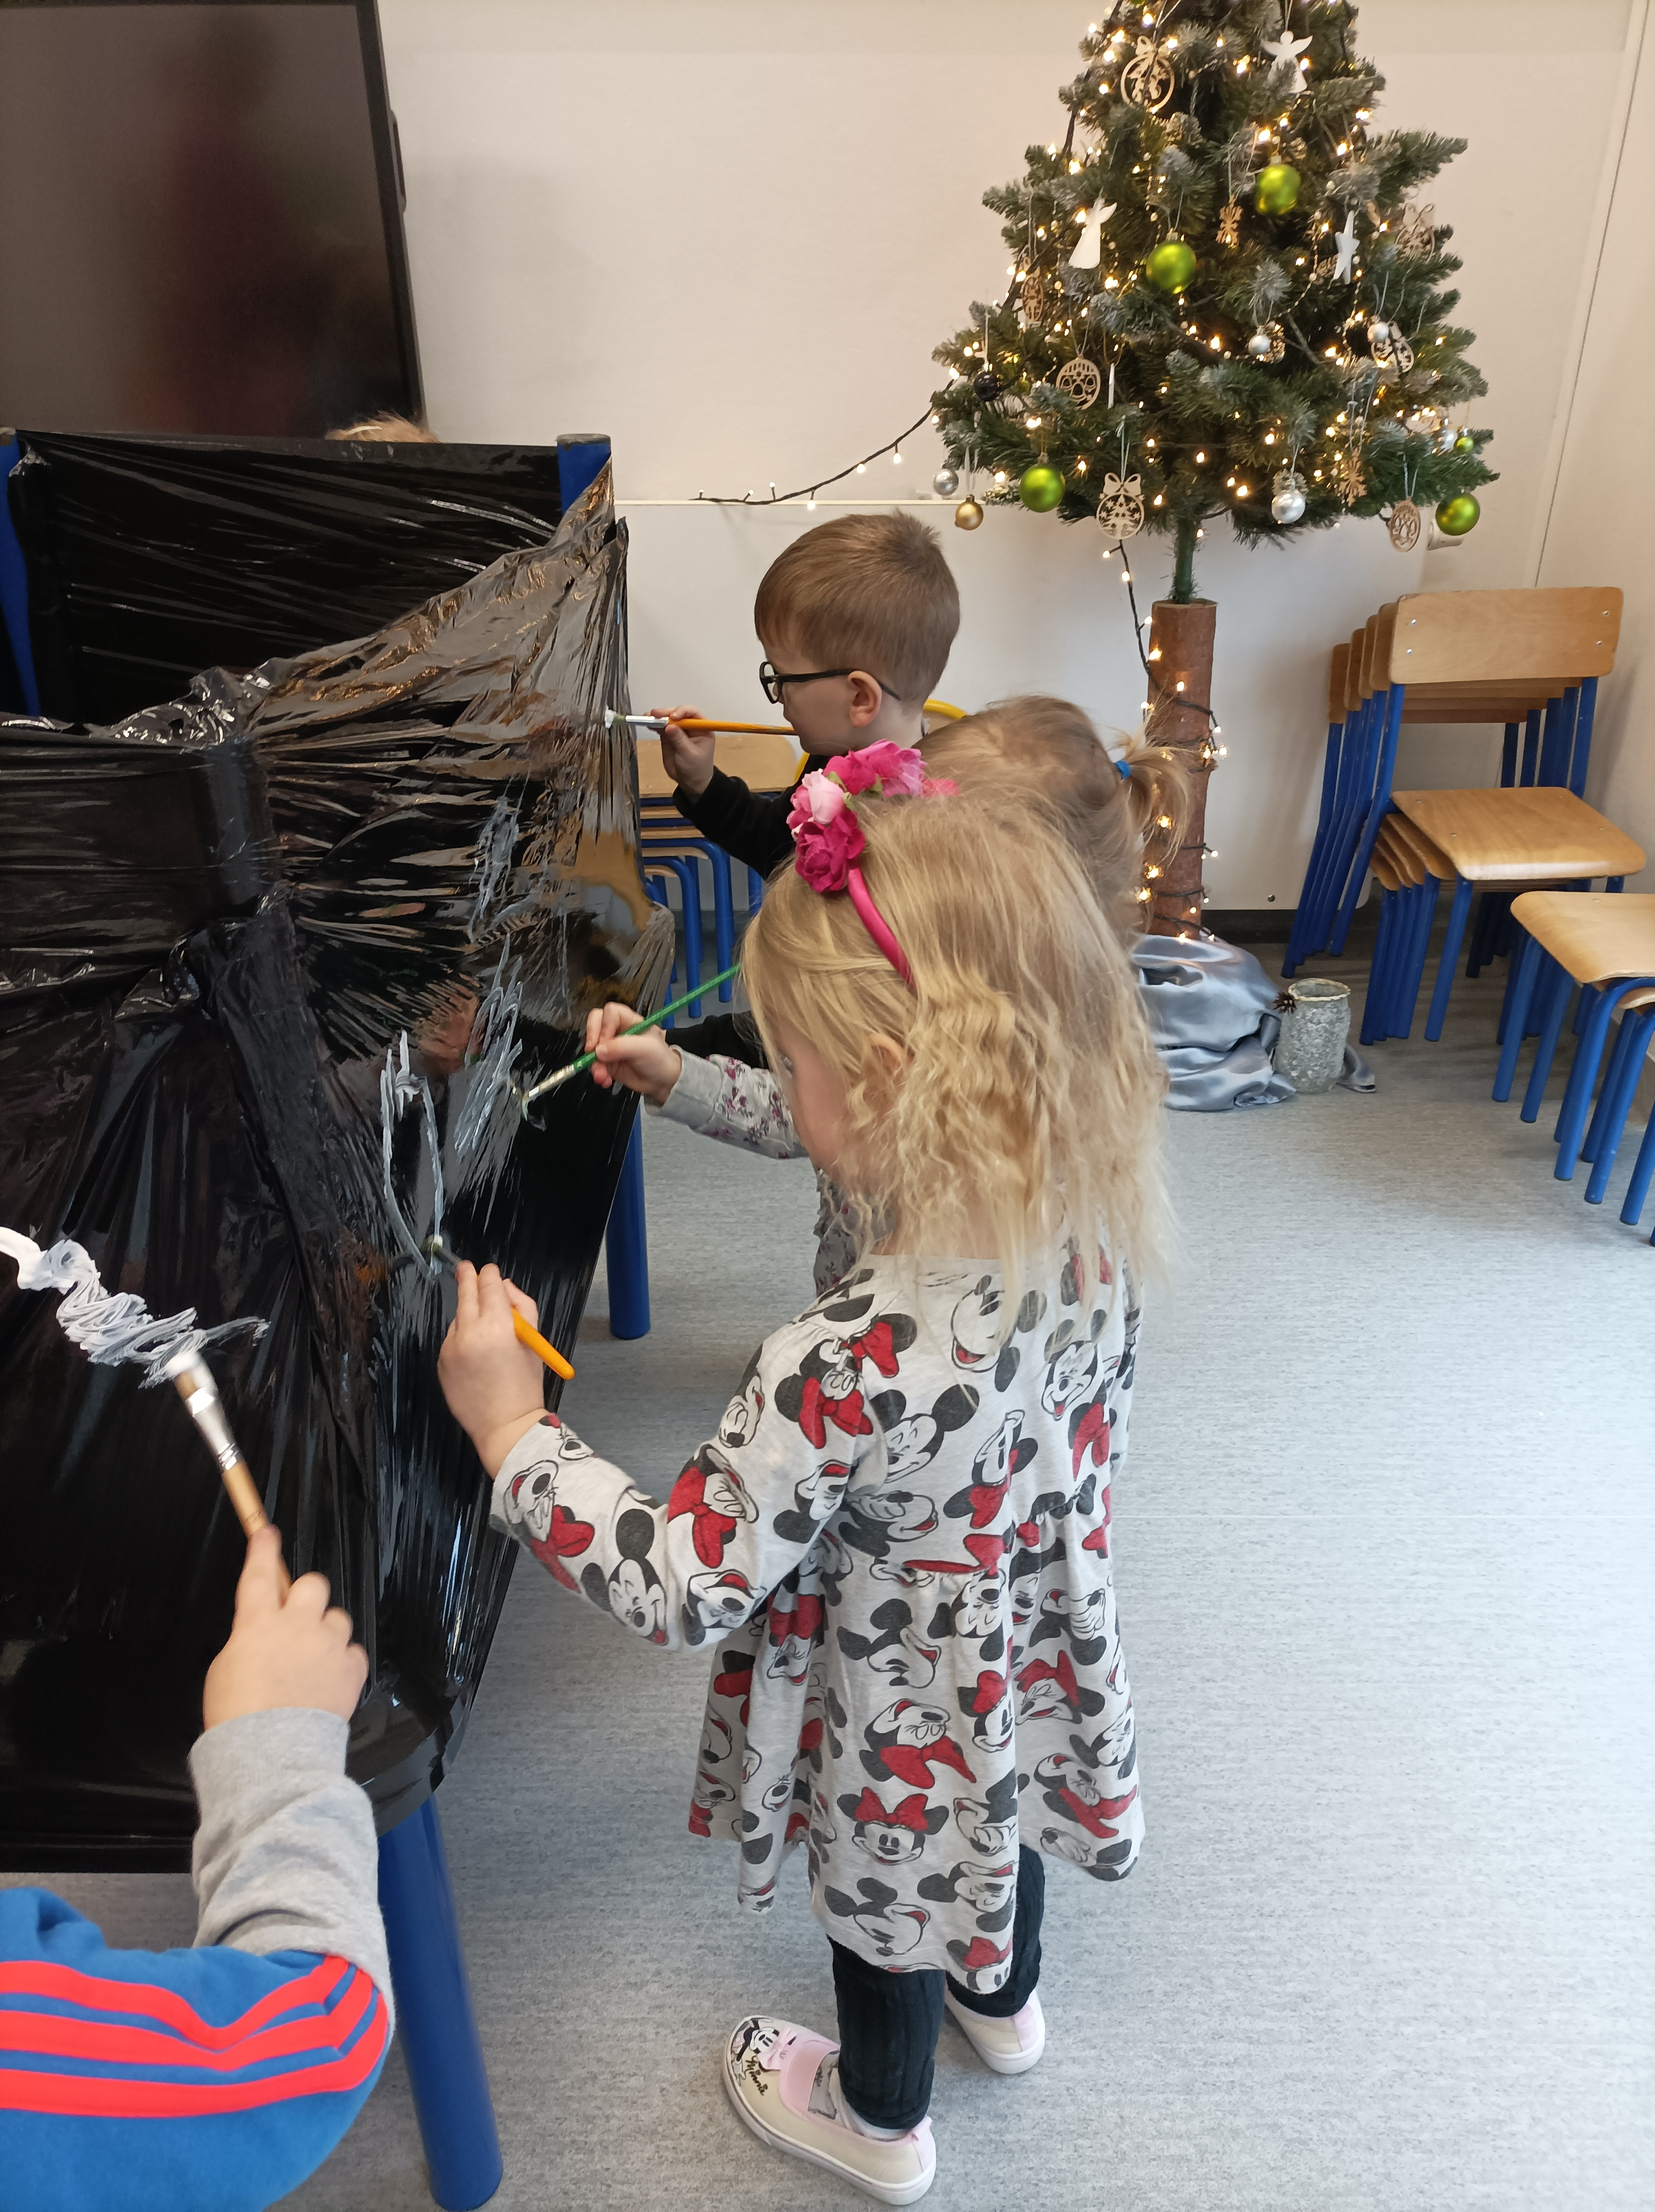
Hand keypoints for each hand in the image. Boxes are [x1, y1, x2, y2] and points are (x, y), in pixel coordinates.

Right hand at [202, 1526, 367, 1730]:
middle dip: (307, 1597)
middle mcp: (297, 1625)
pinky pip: (353, 1652)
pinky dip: (343, 1662)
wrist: (269, 1754)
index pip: (260, 1572)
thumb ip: (248, 1640)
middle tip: (298, 1621)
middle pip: (313, 1583)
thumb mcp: (225, 1669)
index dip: (263, 1548)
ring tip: (313, 1663)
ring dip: (326, 1633)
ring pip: (337, 1618)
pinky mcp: (350, 1668)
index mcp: (257, 1623)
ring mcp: (327, 1645)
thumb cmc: (237, 1716)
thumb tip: (264, 1635)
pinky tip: (329, 1682)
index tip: (266, 1532)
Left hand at [438, 1262, 547, 1476]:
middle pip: (465, 1294)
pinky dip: (461, 1339)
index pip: (489, 1285)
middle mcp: (469, 1333)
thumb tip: (504, 1286)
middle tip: (465, 1267)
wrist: (504, 1426)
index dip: (489, 1274)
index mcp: (497, 1326)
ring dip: (468, 1316)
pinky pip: (451, 1341)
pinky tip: (475, 1356)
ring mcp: (450, 1348)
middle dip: (467, 1277)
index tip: (489, 1270)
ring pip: (458, 1319)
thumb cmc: (525, 1385)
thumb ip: (522, 1307)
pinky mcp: (441, 1363)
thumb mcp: (533, 1342)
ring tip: (486, 1336)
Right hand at [584, 1001, 680, 1103]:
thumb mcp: (645, 1049)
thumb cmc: (659, 1059)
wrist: (663, 1081)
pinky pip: (594, 1064)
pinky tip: (605, 1080)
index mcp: (630, 1021)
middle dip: (592, 1040)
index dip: (605, 1025)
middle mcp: (618, 1031)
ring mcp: (611, 1046)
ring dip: (593, 1062)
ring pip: (592, 1047)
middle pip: (595, 1024)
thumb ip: (622, 1046)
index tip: (605, 1042)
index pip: (610, 1012)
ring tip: (602, 1076)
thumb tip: (598, 1051)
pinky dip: (597, 1073)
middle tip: (594, 1055)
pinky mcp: (607, 1062)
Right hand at [655, 705, 714, 797]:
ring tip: (647, 717)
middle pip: (678, 713)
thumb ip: (679, 740)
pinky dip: (654, 725)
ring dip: (658, 717)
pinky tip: (648, 724)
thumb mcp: (689, 754)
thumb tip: (669, 726)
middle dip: (666, 713)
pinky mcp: (669, 736)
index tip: (672, 717)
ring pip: (668, 719)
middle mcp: (690, 726)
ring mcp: (679, 731)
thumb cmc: (696, 768)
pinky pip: (661, 727)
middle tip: (654, 715)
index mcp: (702, 728)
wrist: (690, 782)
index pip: (692, 713)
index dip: (682, 711)